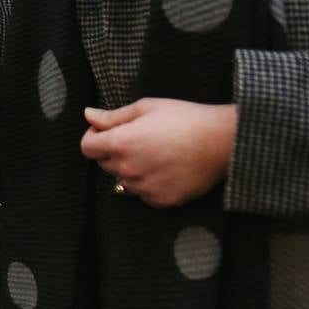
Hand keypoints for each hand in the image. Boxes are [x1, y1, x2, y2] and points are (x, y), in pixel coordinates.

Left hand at [80, 98, 236, 206]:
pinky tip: (166, 168)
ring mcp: (144, 188)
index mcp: (120, 143)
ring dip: (130, 169)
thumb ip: (112, 116)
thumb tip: (88, 115)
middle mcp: (128, 170)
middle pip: (105, 164)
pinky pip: (144, 194)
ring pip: (124, 181)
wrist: (220, 141)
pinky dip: (148, 183)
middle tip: (138, 138)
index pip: (87, 148)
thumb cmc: (183, 118)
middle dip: (114, 151)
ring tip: (155, 153)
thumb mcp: (146, 107)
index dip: (94, 137)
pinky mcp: (162, 201)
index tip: (107, 131)